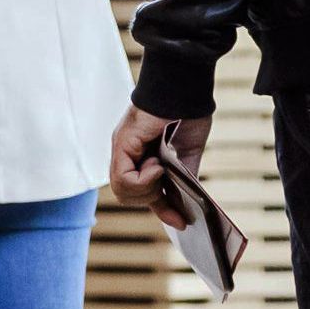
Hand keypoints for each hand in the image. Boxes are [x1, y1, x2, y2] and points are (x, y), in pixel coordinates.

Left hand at [109, 107, 209, 222]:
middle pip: (127, 195)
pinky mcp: (122, 143)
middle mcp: (126, 151)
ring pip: (123, 191)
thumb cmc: (188, 111)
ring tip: (162, 169)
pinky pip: (124, 179)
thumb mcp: (186, 154)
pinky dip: (144, 180)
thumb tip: (185, 206)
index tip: (181, 223)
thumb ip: (182, 177)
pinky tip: (157, 164)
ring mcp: (121, 147)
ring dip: (148, 189)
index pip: (140, 191)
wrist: (185, 85)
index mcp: (140, 153)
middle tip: (168, 183)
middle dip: (153, 199)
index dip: (161, 209)